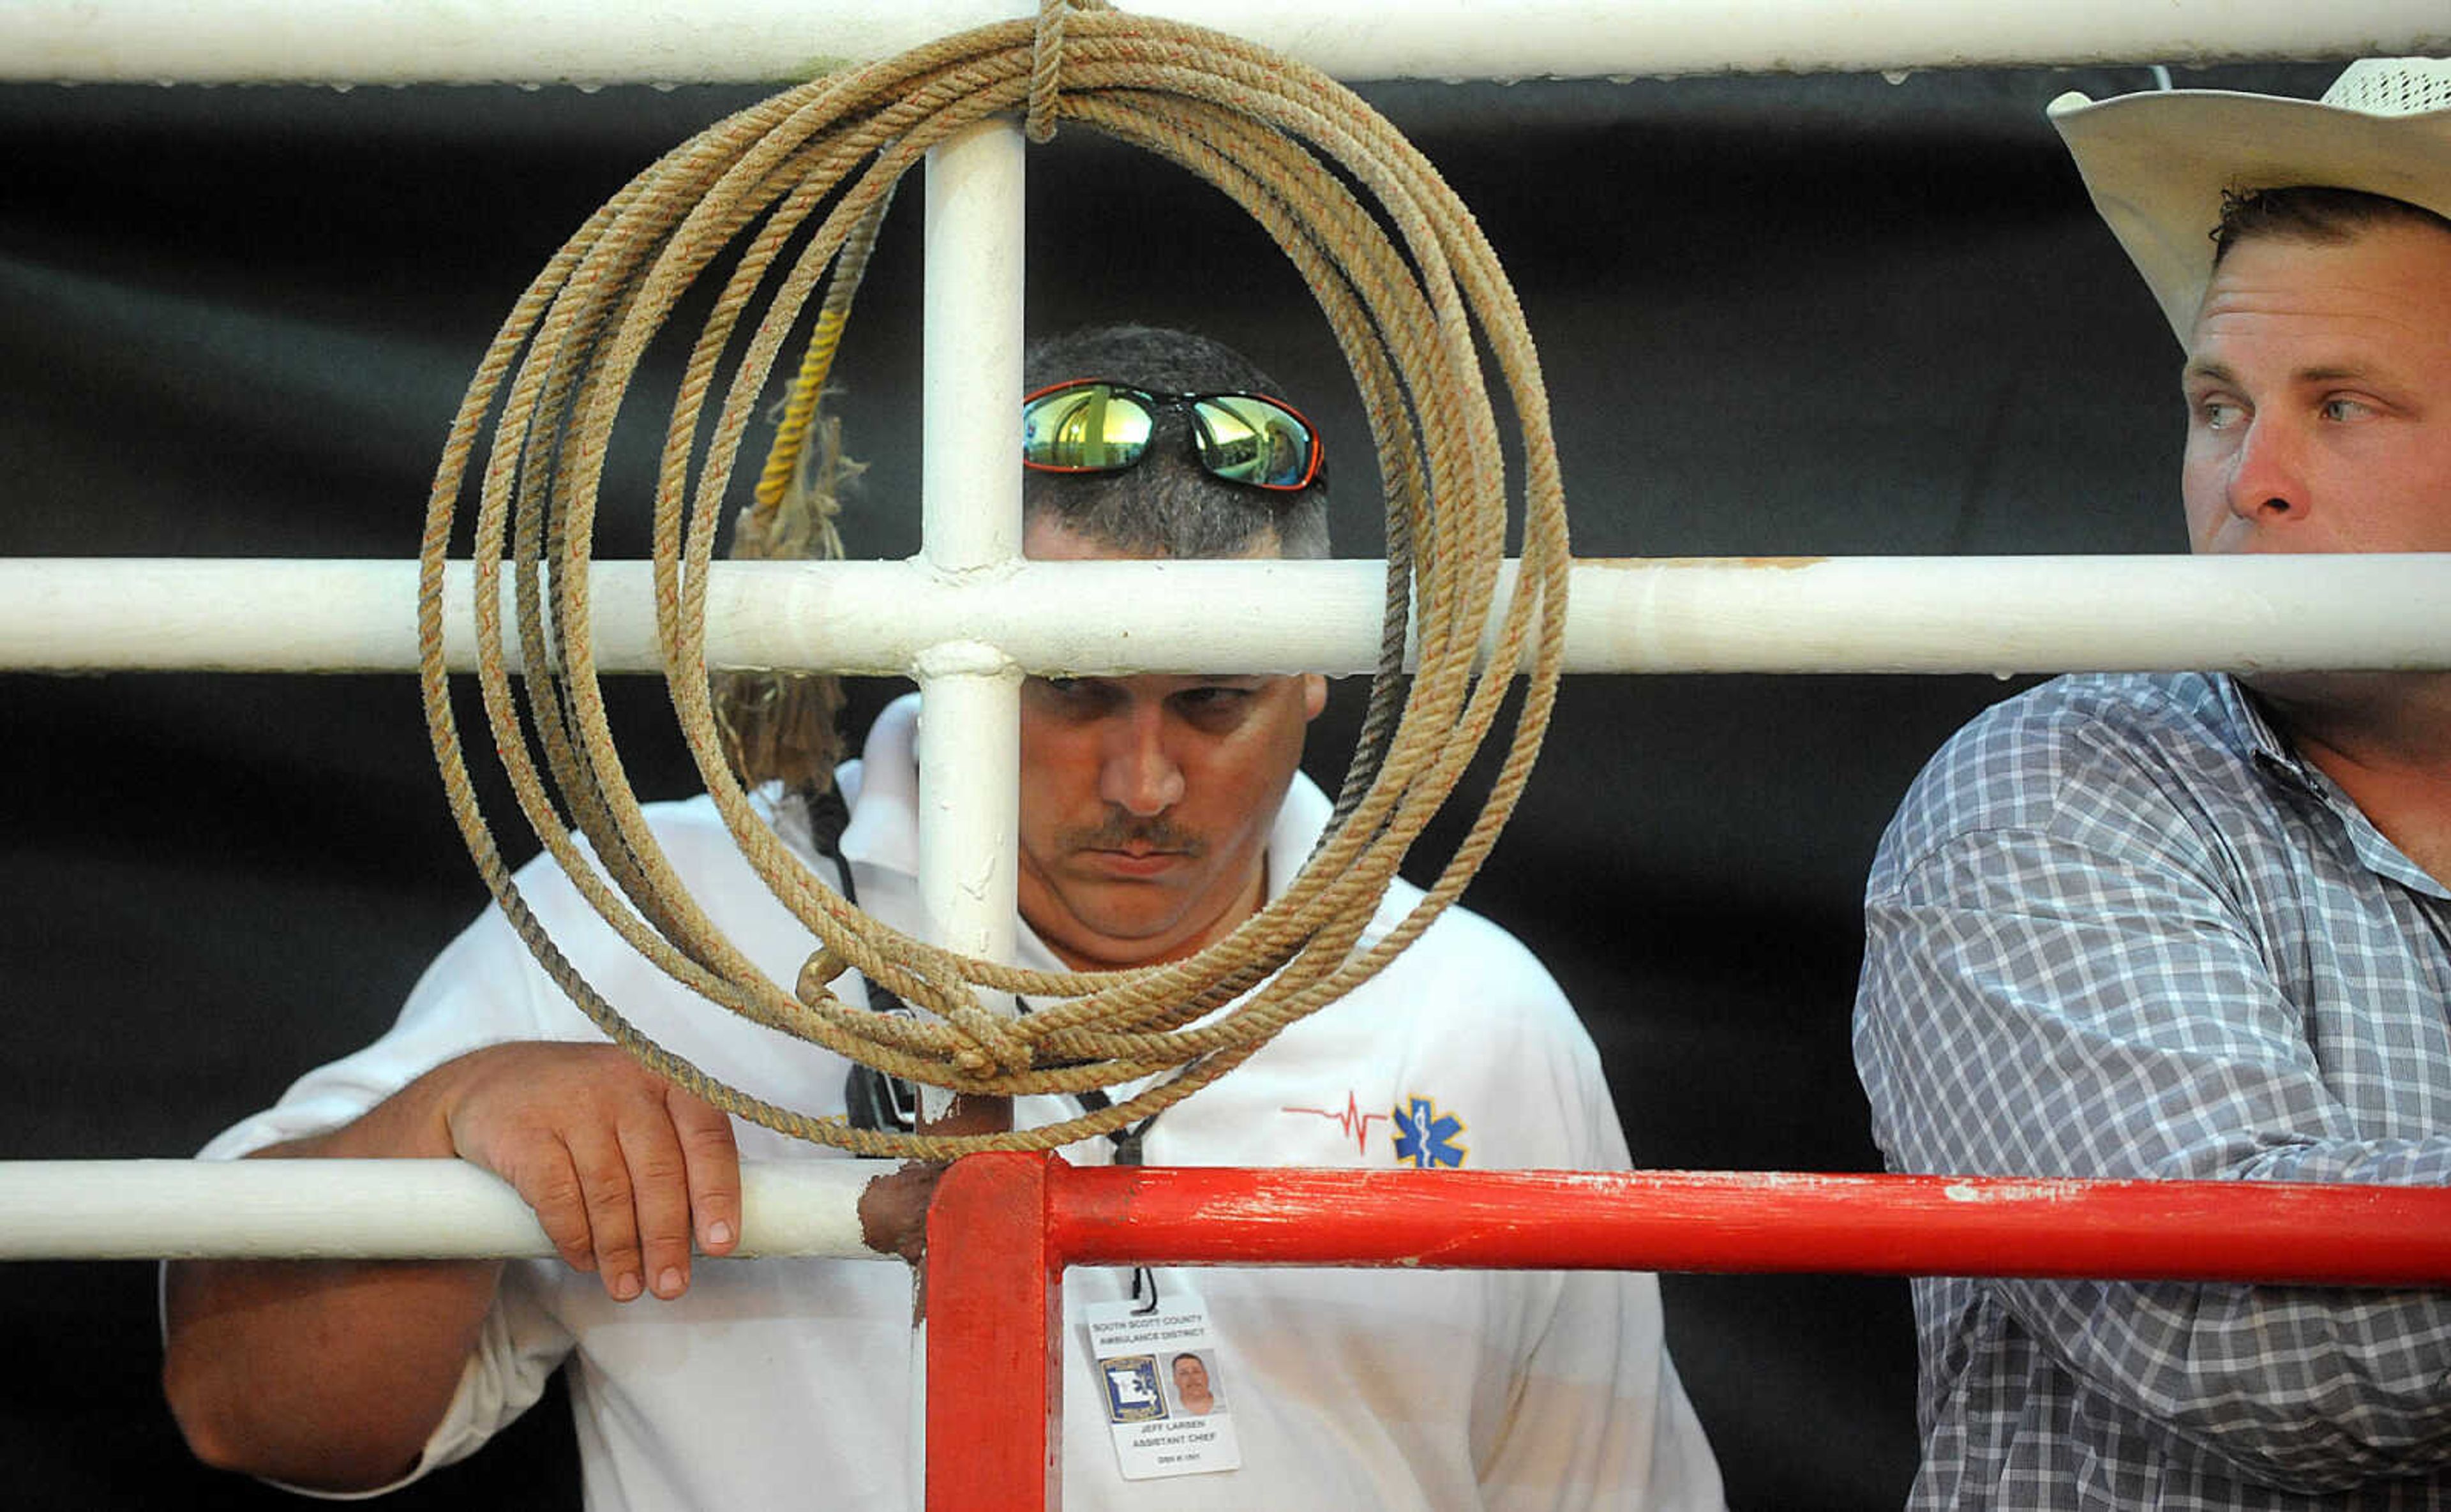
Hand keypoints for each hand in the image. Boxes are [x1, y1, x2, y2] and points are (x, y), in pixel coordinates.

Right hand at [433, 1043, 741, 1301]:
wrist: (493, 1085)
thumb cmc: (587, 1111)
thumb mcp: (640, 1113)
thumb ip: (676, 1156)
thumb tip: (708, 1234)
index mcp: (667, 1079)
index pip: (707, 1136)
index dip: (717, 1193)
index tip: (720, 1243)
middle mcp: (624, 1085)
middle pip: (658, 1172)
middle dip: (667, 1238)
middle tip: (670, 1286)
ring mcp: (573, 1104)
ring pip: (609, 1191)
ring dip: (621, 1249)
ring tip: (627, 1286)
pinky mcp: (526, 1132)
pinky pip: (558, 1197)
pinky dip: (575, 1237)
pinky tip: (583, 1260)